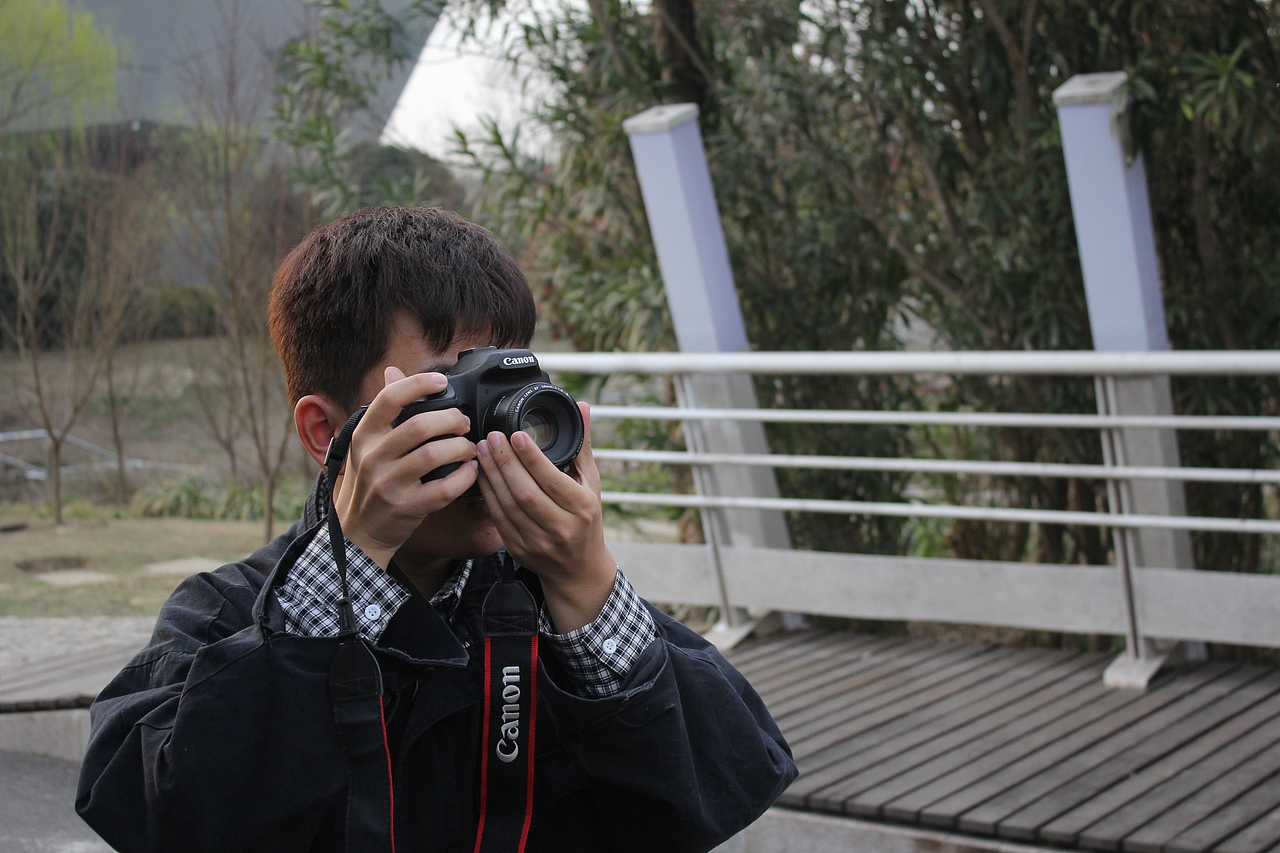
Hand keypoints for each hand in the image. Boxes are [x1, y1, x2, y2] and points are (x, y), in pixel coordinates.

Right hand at [334, 366, 477, 569]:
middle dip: (452, 419)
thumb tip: (393, 372)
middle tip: (462, 423)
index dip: (419, 384)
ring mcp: (389, 484)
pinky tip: (470, 471)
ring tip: (468, 448)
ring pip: (436, 454)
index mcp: (363, 436)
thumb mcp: (366, 446)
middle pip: (421, 425)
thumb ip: (382, 413)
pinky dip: (466, 476)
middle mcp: (373, 458)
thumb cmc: (368, 485)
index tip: (441, 381)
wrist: (357, 534)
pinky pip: (446, 487)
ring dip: (462, 447)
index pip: (389, 398)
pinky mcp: (407, 507)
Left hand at [475, 401, 615, 631]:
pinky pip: (498, 518)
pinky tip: (481, 474)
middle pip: (526, 493)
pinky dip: (487, 494)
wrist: (578, 568)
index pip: (552, 481)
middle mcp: (561, 528)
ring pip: (508, 506)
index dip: (532, 458)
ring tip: (482, 450)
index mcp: (582, 508)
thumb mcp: (592, 483)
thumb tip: (583, 406)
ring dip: (491, 476)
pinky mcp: (518, 549)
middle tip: (491, 436)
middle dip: (505, 463)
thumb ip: (582, 445)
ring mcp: (538, 542)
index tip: (516, 435)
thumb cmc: (586, 518)